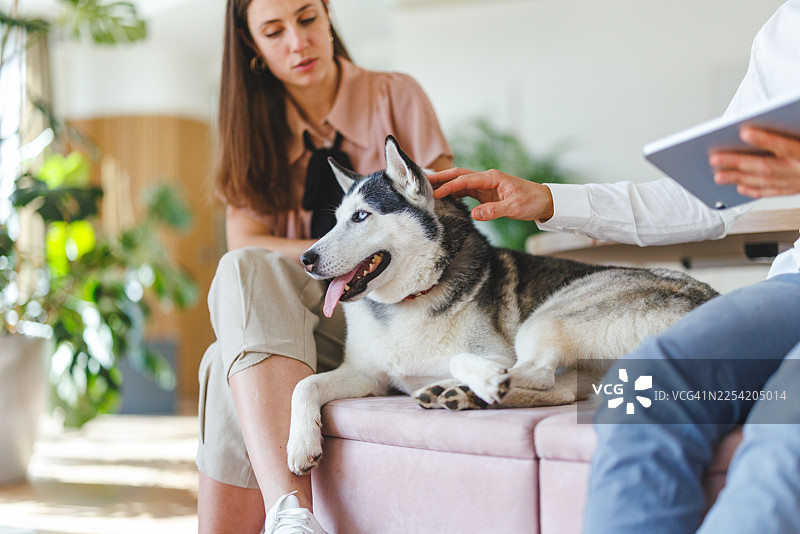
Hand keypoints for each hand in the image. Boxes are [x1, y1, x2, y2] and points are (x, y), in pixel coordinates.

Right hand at [428, 167, 554, 220]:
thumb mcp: (514, 208)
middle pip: (459, 175)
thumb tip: (475, 214)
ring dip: (446, 184)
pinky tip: (445, 197)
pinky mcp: (486, 193)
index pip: (465, 179)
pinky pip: (466, 190)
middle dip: (441, 178)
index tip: (435, 193)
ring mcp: (486, 185)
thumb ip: (494, 211)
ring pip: (461, 181)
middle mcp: (487, 178)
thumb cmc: (532, 201)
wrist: (544, 201)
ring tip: (428, 189)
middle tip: (422, 183)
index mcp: (492, 178)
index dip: (449, 186)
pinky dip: (454, 192)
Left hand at [710, 127, 799, 197]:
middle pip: (765, 166)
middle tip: (714, 159)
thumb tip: (765, 125)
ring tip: (718, 176)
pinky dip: (754, 189)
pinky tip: (740, 187)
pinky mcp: (794, 190)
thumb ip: (792, 132)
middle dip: (737, 162)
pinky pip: (771, 192)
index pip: (785, 146)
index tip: (744, 132)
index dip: (764, 140)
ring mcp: (797, 182)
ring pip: (764, 182)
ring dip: (739, 178)